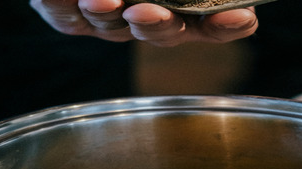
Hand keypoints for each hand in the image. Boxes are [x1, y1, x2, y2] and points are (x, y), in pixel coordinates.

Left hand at [30, 0, 258, 46]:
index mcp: (188, 4)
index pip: (219, 22)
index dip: (231, 24)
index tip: (239, 16)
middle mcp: (155, 14)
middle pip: (165, 32)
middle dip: (157, 25)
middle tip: (147, 13)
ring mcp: (113, 19)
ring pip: (114, 28)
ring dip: (108, 16)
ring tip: (102, 1)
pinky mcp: (72, 15)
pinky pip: (66, 18)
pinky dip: (61, 7)